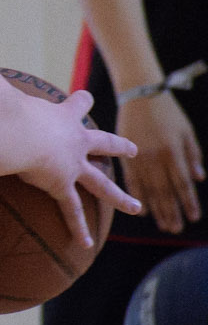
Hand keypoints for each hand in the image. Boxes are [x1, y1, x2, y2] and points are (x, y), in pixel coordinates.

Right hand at [15, 89, 140, 245]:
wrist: (13, 129)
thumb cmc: (2, 107)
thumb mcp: (0, 92)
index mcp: (61, 115)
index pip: (77, 104)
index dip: (81, 101)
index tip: (86, 97)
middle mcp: (74, 139)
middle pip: (103, 143)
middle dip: (118, 146)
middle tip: (132, 150)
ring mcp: (72, 164)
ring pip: (101, 181)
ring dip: (119, 195)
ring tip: (135, 206)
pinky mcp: (60, 184)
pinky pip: (71, 209)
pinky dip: (78, 227)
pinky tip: (85, 242)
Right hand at [118, 91, 204, 233]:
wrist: (139, 95)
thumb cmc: (167, 112)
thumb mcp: (186, 132)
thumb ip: (193, 156)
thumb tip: (199, 179)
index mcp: (173, 152)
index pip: (182, 184)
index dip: (188, 202)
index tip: (193, 218)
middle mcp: (155, 159)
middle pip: (164, 192)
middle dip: (171, 212)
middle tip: (176, 230)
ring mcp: (138, 159)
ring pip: (148, 190)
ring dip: (156, 209)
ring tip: (163, 225)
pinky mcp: (125, 156)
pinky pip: (131, 180)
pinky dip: (136, 195)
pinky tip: (141, 209)